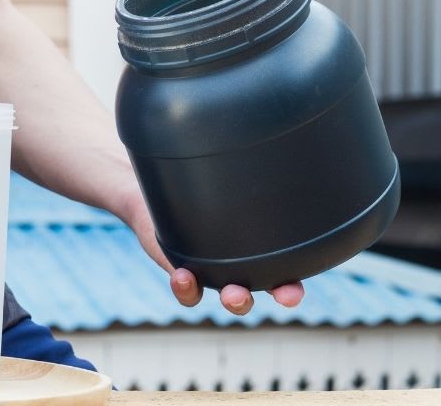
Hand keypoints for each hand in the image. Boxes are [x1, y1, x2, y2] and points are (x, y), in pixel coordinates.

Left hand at [121, 191, 304, 314]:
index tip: (291, 294)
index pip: (282, 279)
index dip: (290, 291)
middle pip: (253, 294)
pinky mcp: (184, 274)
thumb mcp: (230, 186)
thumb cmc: (207, 188)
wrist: (162, 196)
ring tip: (229, 293)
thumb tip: (272, 154)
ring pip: (225, 298)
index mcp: (258, 254)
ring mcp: (212, 274)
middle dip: (255, 298)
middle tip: (246, 293)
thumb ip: (247, 181)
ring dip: (231, 299)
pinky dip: (186, 288)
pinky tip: (182, 276)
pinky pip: (189, 293)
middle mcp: (238, 270)